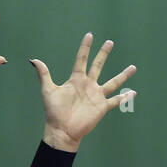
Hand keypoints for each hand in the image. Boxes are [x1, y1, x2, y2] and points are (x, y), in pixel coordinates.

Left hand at [31, 33, 135, 152]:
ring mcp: (96, 96)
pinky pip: (116, 101)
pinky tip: (133, 92)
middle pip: (98, 66)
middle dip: (103, 54)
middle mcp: (88, 85)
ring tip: (133, 67)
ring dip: (123, 75)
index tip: (89, 35)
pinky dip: (125, 97)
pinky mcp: (102, 107)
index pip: (82, 59)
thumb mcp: (48, 90)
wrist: (62, 130)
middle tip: (109, 42)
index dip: (85, 47)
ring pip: (113, 82)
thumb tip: (33, 60)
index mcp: (76, 80)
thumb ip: (44, 74)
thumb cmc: (54, 112)